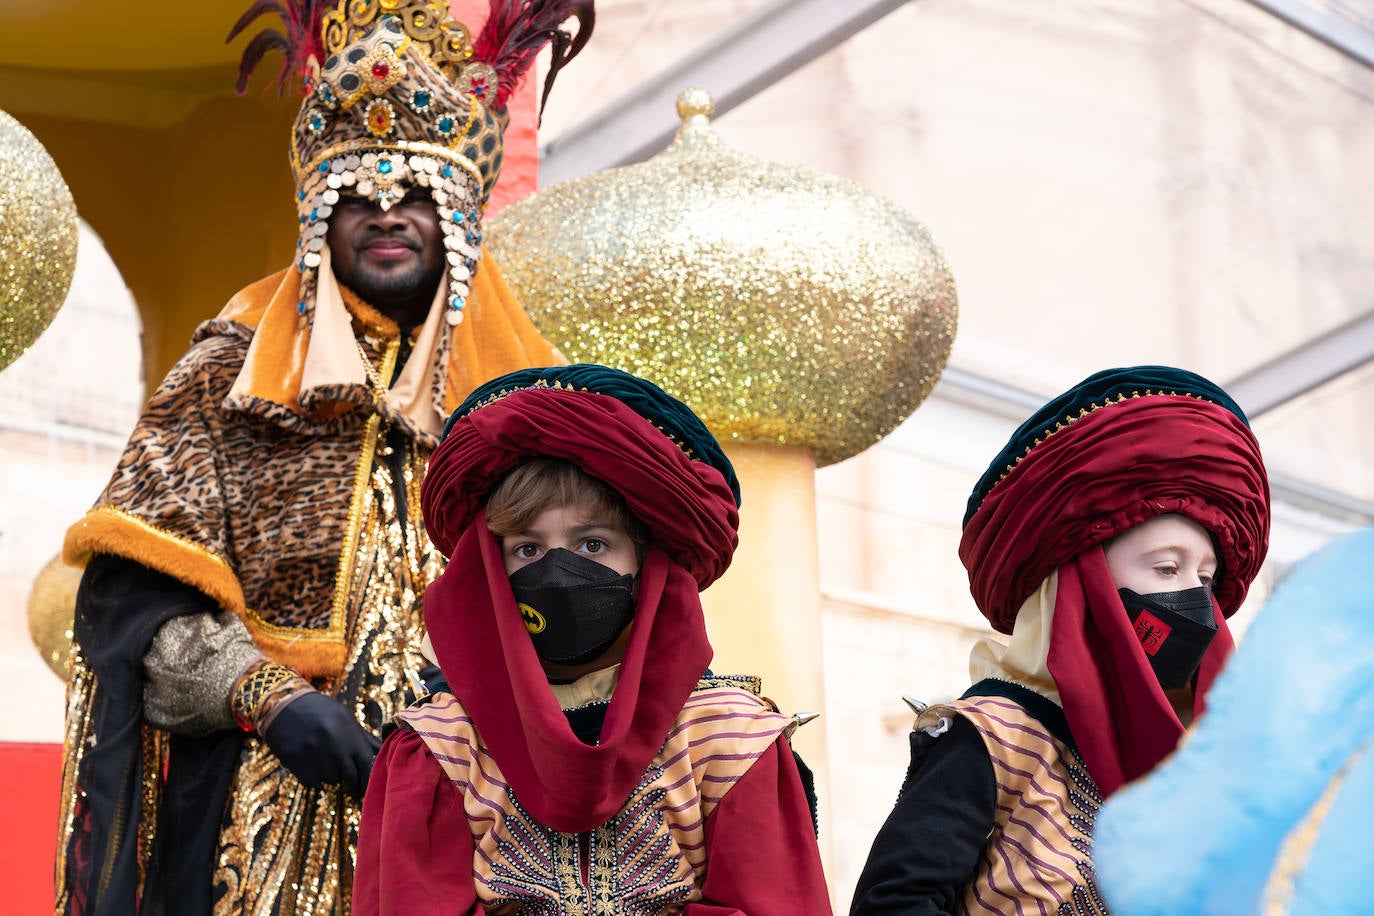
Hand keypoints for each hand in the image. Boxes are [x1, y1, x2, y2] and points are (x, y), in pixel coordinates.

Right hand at [262, 690, 381, 799]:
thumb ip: (363, 739)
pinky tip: (311, 763)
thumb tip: (383, 754)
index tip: (368, 788)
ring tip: (326, 760)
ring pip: (330, 780)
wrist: (285, 704)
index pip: (368, 766)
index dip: (369, 780)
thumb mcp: (345, 719)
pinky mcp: (296, 762)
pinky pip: (312, 782)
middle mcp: (334, 746)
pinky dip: (315, 778)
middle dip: (353, 785)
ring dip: (331, 776)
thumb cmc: (321, 711)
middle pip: (350, 777)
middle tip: (352, 790)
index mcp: (350, 735)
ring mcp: (314, 755)